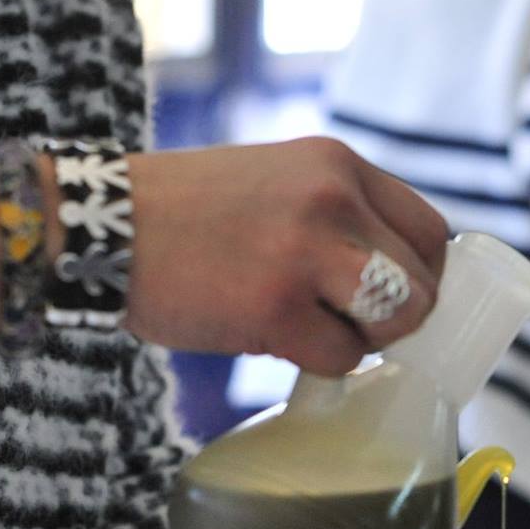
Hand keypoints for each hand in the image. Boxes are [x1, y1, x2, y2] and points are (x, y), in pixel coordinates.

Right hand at [125, 138, 450, 375]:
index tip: (396, 300)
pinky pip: (340, 359)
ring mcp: (307, 254)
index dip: (424, 278)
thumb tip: (400, 285)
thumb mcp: (278, 183)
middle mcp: (333, 200)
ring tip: (312, 327)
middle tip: (346, 324)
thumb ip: (339, 217)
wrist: (98, 227)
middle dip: (395, 319)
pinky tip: (271, 336)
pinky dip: (316, 363)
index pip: (431, 232)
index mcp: (337, 165)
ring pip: (396, 322)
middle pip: (422, 285)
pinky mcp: (277, 309)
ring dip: (363, 341)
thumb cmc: (186, 217)